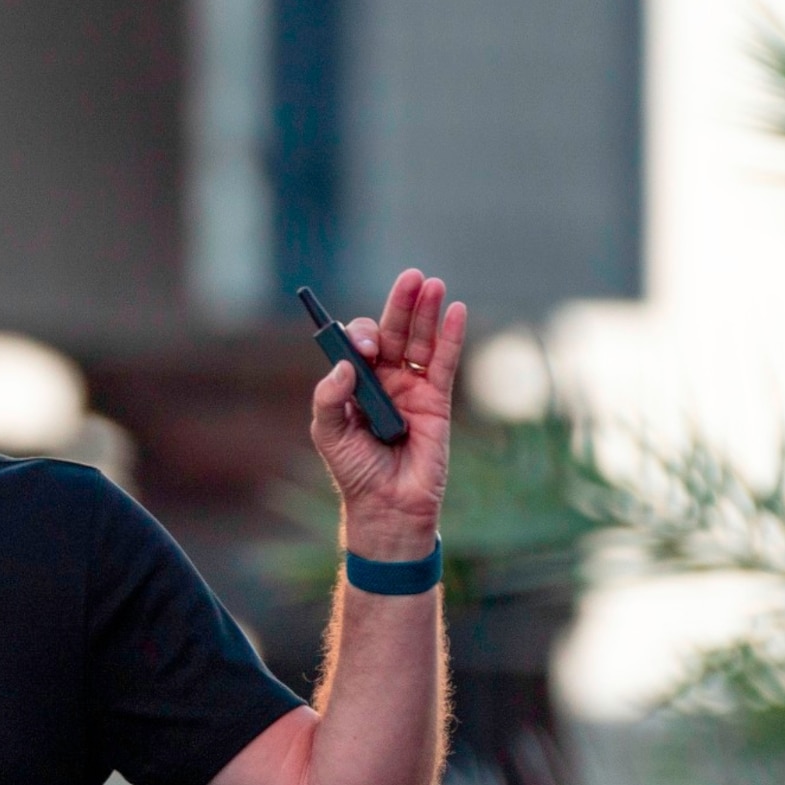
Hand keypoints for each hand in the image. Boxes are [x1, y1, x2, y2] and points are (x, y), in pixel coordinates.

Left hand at [310, 269, 467, 559]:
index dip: (361, 336)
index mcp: (355, 384)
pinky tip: (456, 311)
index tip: (364, 346)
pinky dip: (451, 337)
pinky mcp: (436, 402)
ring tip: (433, 284)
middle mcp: (385, 381)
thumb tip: (344, 365)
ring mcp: (412, 389)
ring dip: (427, 312)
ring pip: (421, 343)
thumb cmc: (355, 472)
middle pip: (394, 333)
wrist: (387, 506)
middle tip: (411, 278)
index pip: (359, 344)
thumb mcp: (329, 434)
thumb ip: (328, 398)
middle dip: (401, 305)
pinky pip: (444, 364)